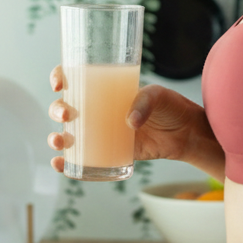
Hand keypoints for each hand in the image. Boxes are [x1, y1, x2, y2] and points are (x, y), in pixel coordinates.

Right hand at [47, 65, 200, 172]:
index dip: (60, 77)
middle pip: (66, 106)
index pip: (77, 78)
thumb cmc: (170, 106)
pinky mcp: (110, 152)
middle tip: (66, 113)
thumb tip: (130, 123)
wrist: (185, 133)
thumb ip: (145, 103)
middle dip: (57, 110)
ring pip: (69, 133)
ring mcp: (103, 132)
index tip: (59, 83)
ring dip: (56, 137)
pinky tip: (60, 164)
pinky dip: (67, 163)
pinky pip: (84, 158)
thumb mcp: (158, 95)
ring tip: (59, 141)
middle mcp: (100, 109)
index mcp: (107, 88)